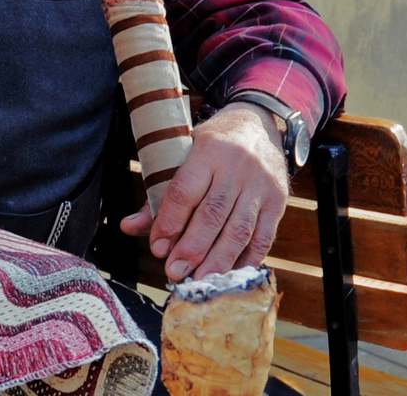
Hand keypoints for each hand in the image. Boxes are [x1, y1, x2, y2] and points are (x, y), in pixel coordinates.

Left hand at [119, 102, 288, 279]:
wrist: (258, 124)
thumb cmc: (213, 145)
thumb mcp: (183, 154)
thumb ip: (159, 193)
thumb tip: (128, 227)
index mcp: (207, 151)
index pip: (184, 190)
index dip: (169, 222)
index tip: (157, 247)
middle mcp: (236, 166)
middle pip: (212, 214)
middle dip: (192, 249)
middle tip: (174, 272)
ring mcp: (260, 184)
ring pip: (239, 229)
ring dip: (218, 260)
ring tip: (200, 281)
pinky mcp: (278, 201)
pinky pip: (263, 236)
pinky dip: (246, 259)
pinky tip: (230, 274)